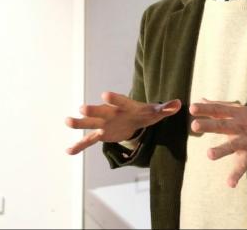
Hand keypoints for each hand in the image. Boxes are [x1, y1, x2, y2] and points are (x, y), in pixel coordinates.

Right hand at [65, 92, 180, 154]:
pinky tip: (69, 151)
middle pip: (101, 111)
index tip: (104, 95)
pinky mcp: (100, 134)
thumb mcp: (156, 112)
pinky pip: (88, 140)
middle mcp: (112, 112)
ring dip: (79, 123)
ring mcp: (104, 123)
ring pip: (90, 122)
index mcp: (125, 106)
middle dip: (92, 110)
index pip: (120, 101)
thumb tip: (179, 104)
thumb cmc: (146, 113)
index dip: (113, 99)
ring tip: (68, 121)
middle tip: (81, 108)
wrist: (135, 118)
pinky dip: (79, 146)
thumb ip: (166, 108)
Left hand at [189, 99, 246, 187]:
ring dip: (221, 150)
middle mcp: (240, 127)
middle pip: (222, 125)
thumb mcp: (239, 109)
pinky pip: (242, 166)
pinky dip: (236, 175)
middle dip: (209, 125)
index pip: (218, 110)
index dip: (205, 109)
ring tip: (210, 154)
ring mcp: (245, 141)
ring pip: (232, 146)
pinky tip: (230, 183)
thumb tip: (201, 99)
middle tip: (195, 125)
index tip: (192, 108)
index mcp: (236, 114)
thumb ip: (219, 106)